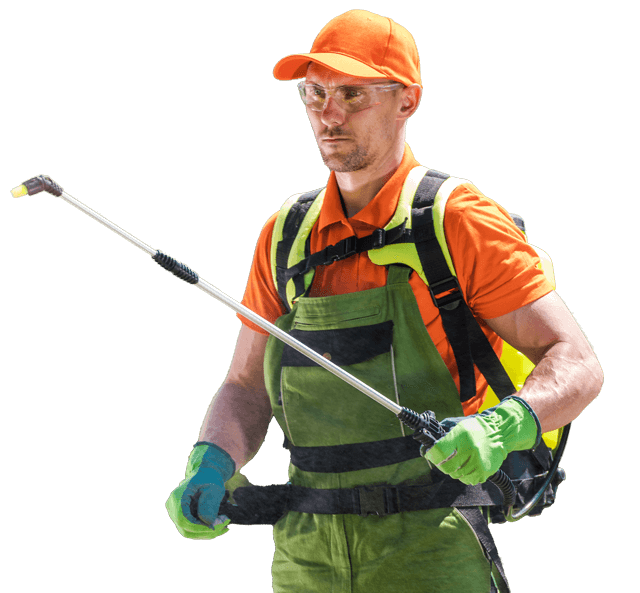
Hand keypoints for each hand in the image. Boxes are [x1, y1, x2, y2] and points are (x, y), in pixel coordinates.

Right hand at [166, 443, 235, 538]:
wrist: (206, 472)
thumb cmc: (210, 478)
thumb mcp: (213, 487)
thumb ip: (209, 503)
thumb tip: (207, 522)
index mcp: (178, 497)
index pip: (184, 520)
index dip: (199, 527)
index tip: (215, 526)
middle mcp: (173, 506)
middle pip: (186, 528)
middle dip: (205, 531)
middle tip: (224, 527)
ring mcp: (176, 512)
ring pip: (189, 531)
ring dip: (206, 533)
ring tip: (224, 527)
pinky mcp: (182, 516)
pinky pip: (191, 528)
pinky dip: (205, 530)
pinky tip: (220, 527)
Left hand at [422, 397, 539, 484]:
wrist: (499, 432)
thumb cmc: (476, 429)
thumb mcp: (459, 426)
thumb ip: (445, 435)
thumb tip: (430, 447)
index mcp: (461, 436)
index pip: (439, 450)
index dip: (431, 454)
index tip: (430, 454)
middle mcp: (470, 450)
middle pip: (446, 467)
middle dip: (441, 465)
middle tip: (442, 461)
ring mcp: (478, 462)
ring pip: (456, 475)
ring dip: (453, 470)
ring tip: (457, 462)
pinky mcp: (485, 471)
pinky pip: (468, 480)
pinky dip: (465, 476)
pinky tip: (467, 467)